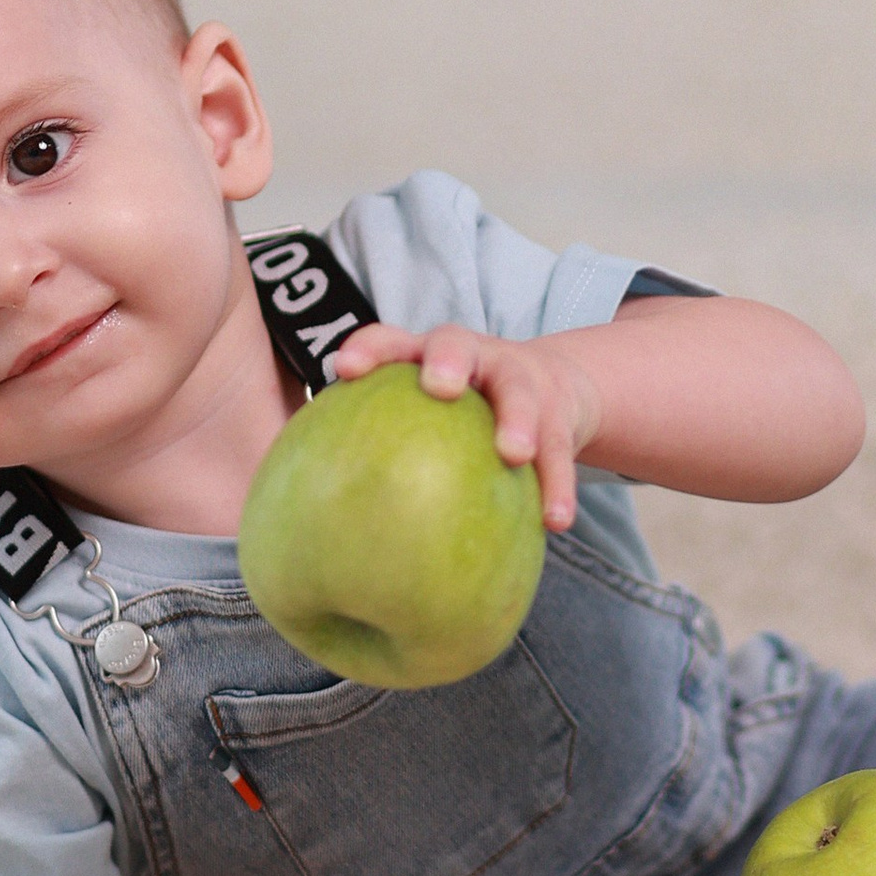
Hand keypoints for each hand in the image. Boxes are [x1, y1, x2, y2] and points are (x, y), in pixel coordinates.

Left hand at [330, 322, 599, 530]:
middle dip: (446, 361)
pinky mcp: (559, 415)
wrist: (553, 390)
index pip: (390, 341)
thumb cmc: (460, 416)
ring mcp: (519, 381)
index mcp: (426, 358)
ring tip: (514, 454)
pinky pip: (561, 450)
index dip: (368, 349)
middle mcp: (473, 358)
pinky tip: (554, 521)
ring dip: (518, 420)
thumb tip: (314, 535)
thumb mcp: (423, 417)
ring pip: (519, 392)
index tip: (344, 370)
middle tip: (439, 387)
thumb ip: (380, 456)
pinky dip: (558, 483)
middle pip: (456, 345)